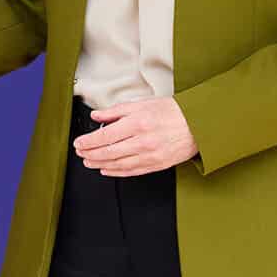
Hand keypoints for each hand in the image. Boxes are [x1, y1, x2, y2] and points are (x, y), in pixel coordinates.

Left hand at [72, 96, 196, 176]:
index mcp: (137, 123)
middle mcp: (142, 141)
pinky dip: (117, 172)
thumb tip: (97, 116)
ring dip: (100, 164)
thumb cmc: (172, 111)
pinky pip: (132, 171)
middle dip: (90, 154)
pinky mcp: (157, 165)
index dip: (88, 141)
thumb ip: (117, 111)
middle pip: (109, 151)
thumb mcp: (142, 104)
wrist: (197, 124)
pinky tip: (107, 170)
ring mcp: (150, 155)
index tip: (79, 143)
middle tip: (80, 153)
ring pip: (118, 164)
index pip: (105, 136)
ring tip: (89, 162)